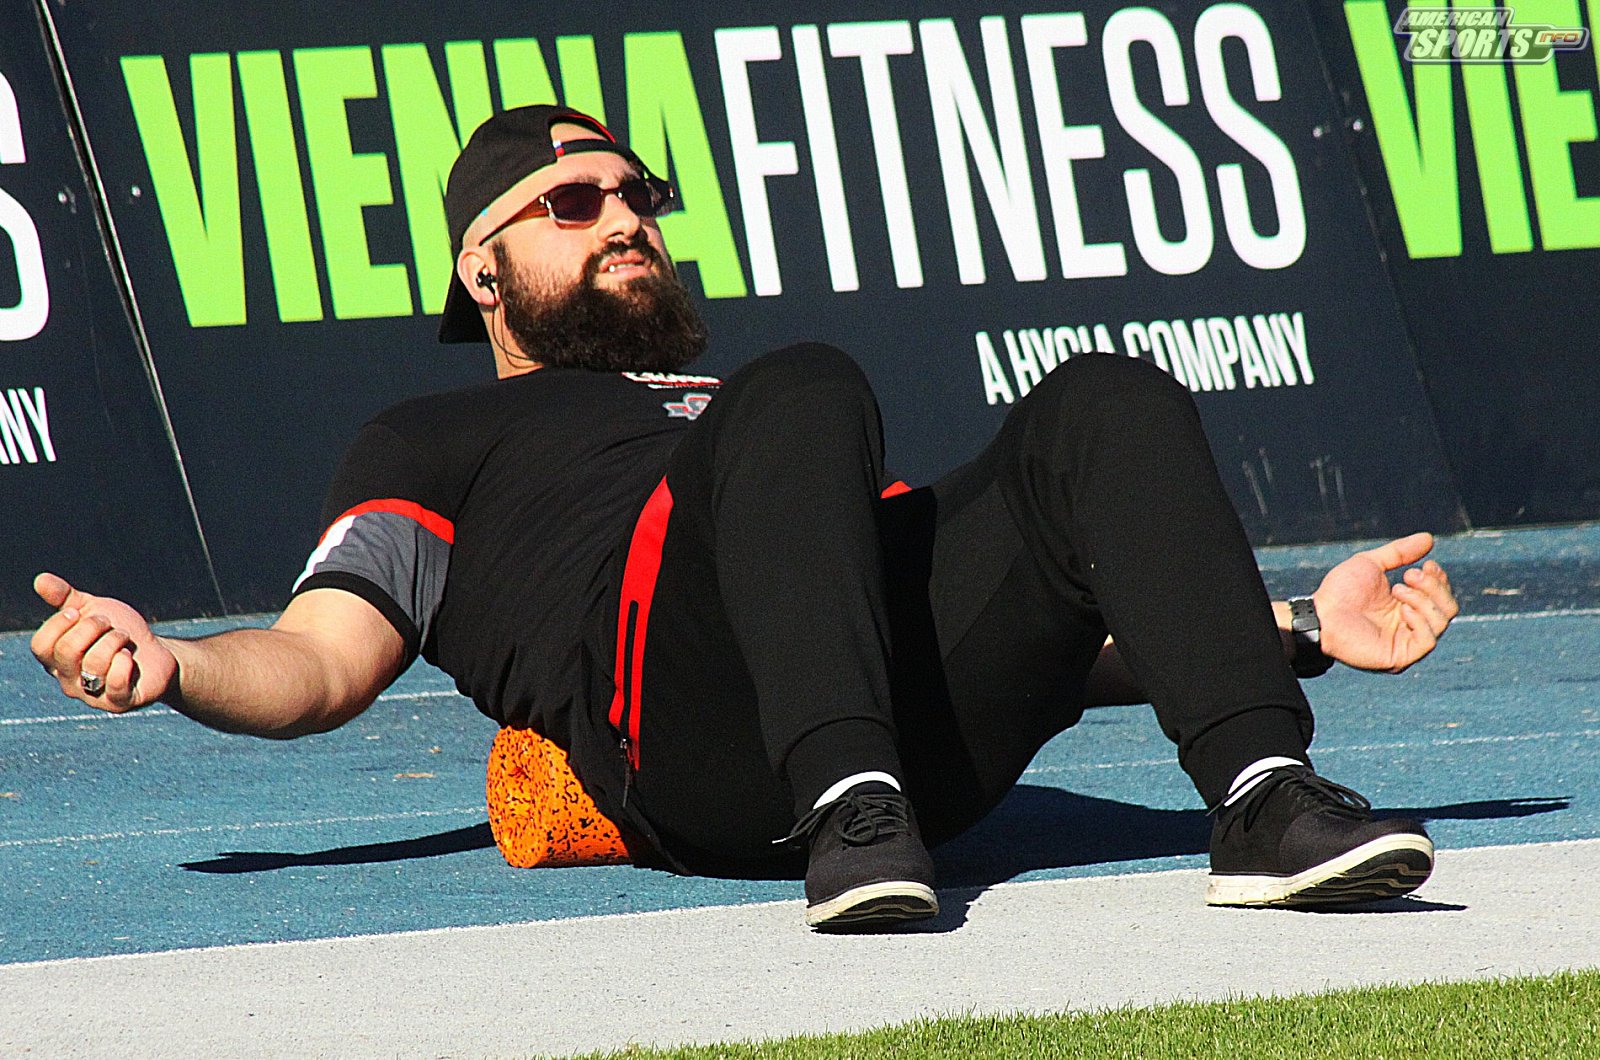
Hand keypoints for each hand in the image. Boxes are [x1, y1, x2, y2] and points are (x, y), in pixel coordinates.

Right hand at [30, 573, 177, 712]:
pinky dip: (124, 664)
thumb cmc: (118, 633)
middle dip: (93, 627)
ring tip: (124, 639)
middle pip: (66, 651)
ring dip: (115, 640)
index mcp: (56, 661)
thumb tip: (41, 580)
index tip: (80, 611)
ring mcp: (92, 695)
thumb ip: (65, 598)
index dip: (60, 623)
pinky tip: (129, 656)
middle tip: (109, 623)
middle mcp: (69, 681)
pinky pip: (115, 684)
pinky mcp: (119, 703)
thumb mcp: (93, 610)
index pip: (41, 645)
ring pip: (94, 663)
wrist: (157, 653)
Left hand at [1312, 532, 1458, 673]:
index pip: (1442, 596)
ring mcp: (1407, 643)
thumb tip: (1428, 538)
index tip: (1427, 565)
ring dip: (1423, 600)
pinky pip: (1428, 641)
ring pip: (1441, 622)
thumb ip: (1400, 553)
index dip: (1440, 579)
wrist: (1320, 614)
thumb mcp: (1372, 564)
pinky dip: (1420, 620)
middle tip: (1409, 576)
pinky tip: (1402, 610)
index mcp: (1407, 606)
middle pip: (1448, 608)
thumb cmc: (1340, 591)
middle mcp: (1410, 626)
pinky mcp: (1401, 658)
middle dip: (1434, 587)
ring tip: (1398, 589)